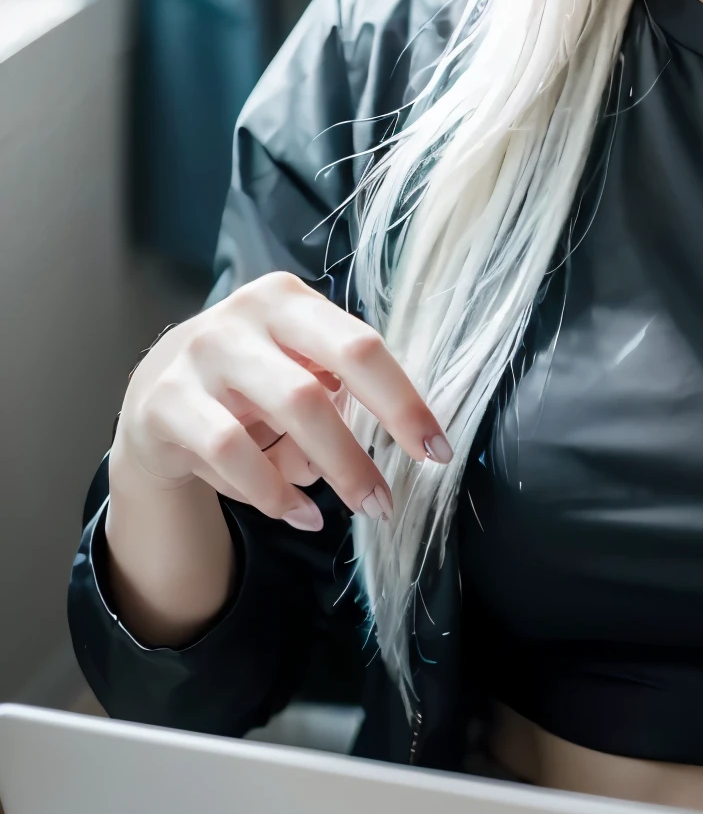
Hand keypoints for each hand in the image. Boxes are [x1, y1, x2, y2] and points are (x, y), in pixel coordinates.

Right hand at [114, 271, 451, 531]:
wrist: (155, 396)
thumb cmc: (250, 382)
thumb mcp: (297, 369)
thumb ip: (342, 387)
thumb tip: (399, 432)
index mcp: (288, 300)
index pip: (361, 347)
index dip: (403, 401)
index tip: (437, 451)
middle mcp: (242, 316)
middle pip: (319, 387)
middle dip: (360, 453)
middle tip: (387, 502)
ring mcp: (199, 356)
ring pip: (281, 417)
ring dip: (329, 471)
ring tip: (356, 509)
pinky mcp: (164, 401)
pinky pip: (229, 453)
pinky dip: (270, 492)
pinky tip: (299, 513)